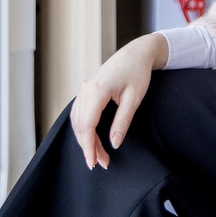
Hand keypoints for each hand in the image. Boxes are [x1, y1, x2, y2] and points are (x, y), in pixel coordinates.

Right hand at [70, 33, 167, 169]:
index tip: (94, 162)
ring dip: (85, 139)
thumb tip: (114, 143)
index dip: (89, 147)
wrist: (136, 53)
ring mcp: (83, 89)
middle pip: (80, 126)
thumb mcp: (134, 99)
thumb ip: (122, 122)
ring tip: (97, 155)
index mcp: (97, 91)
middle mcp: (85, 90)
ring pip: (77, 121)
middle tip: (100, 163)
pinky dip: (83, 128)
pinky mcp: (85, 89)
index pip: (87, 126)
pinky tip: (90, 139)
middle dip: (88, 147)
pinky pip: (79, 113)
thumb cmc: (137, 73)